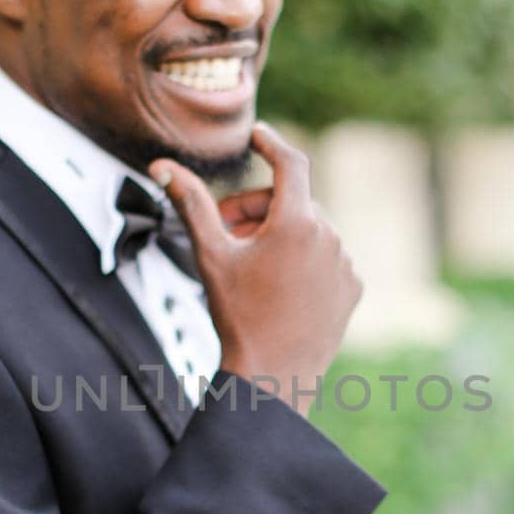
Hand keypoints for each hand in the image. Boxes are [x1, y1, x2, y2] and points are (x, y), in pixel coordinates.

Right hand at [150, 124, 361, 413]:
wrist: (272, 377)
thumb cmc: (237, 316)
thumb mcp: (210, 255)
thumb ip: (191, 203)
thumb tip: (161, 166)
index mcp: (296, 222)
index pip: (289, 162)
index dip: (271, 143)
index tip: (258, 136)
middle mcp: (329, 236)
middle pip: (291, 202)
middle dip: (256, 210)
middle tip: (226, 232)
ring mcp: (345, 263)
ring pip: (310, 230)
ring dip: (280, 236)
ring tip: (251, 266)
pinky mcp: (352, 288)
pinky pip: (327, 258)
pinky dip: (304, 261)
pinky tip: (279, 287)